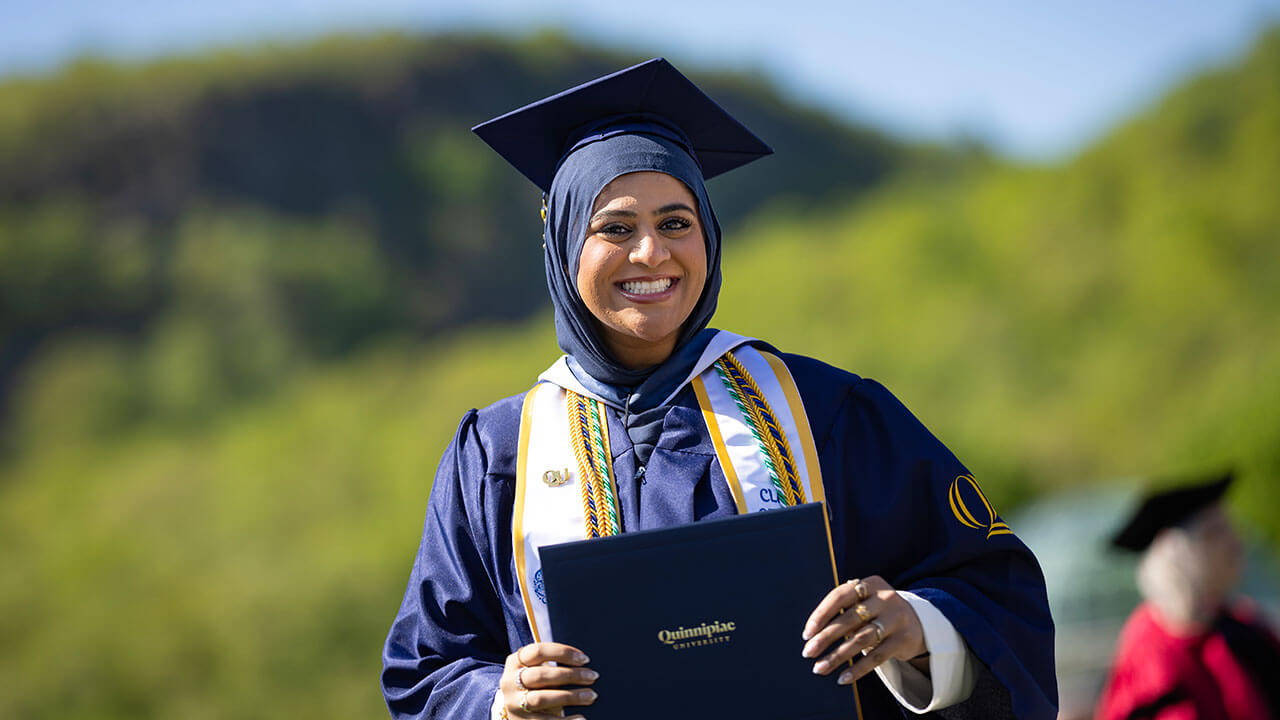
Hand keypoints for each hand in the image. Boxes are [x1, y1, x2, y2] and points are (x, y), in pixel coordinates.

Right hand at [500, 642, 597, 718]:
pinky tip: (581, 718)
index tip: (584, 659)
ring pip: (542, 698)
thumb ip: (553, 665)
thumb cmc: (535, 684)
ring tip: (591, 696)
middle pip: (541, 675)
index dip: (562, 653)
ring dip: (570, 696)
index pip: (537, 651)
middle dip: (570, 675)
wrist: (516, 708)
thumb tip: (584, 664)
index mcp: (515, 662)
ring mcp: (513, 703)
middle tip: (592, 676)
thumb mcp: (538, 669)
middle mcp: (510, 682)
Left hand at [801, 575, 926, 685]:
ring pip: (861, 639)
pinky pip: (876, 657)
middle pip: (849, 619)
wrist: (919, 623)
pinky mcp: (903, 639)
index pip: (840, 596)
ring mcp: (896, 618)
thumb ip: (844, 611)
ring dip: (837, 656)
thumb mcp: (866, 602)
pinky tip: (842, 678)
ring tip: (819, 668)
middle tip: (808, 652)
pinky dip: (857, 669)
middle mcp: (885, 598)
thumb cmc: (879, 612)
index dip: (821, 614)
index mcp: (870, 584)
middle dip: (825, 638)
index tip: (807, 633)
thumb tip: (812, 635)